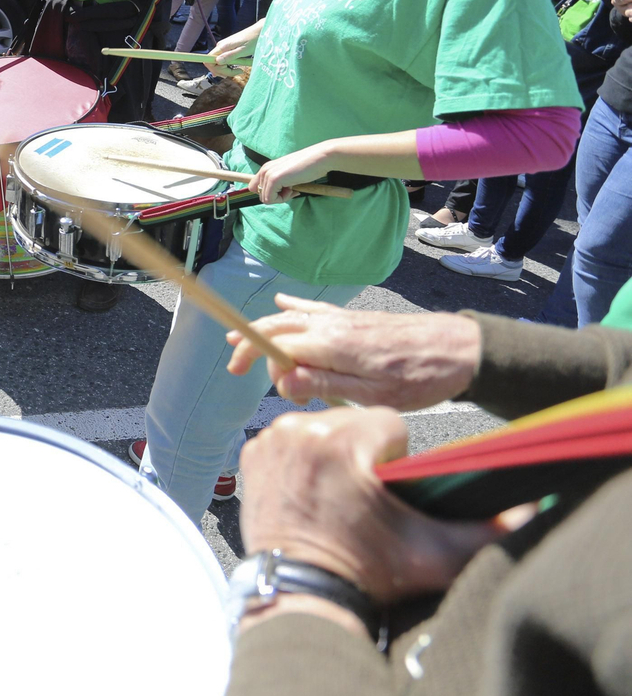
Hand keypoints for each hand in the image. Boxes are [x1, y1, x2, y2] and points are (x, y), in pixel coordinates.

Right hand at [226, 294, 480, 408]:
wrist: (461, 351)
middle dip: (250, 343)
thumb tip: (282, 379)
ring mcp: (343, 319)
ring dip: (265, 328)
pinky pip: (314, 309)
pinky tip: (281, 301)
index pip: (276, 345)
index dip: (256, 359)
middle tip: (235, 366)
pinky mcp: (355, 319)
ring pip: (291, 318)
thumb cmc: (421, 379)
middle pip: (277, 327)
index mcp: (331, 345)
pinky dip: (293, 306)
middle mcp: (332, 326)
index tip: (247, 376)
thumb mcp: (373, 394)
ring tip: (241, 338)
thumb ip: (324, 384)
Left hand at [241, 406, 522, 602]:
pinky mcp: (251, 454)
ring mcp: (270, 440)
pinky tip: (309, 492)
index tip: (388, 488)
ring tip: (337, 495)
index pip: (389, 423)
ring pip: (319, 427)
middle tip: (363, 496)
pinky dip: (300, 459)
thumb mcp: (434, 553)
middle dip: (364, 451)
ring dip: (332, 452)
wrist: (303, 593)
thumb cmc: (368, 571)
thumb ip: (487, 530)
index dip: (396, 456)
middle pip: (352, 421)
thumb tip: (531, 513)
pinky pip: (287, 440)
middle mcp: (301, 429)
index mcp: (344, 440)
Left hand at [248, 141, 331, 203]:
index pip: (255, 188)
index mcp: (266, 168)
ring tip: (294, 187)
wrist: (320, 158)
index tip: (284, 189)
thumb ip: (277, 183)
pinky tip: (294, 189)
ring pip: (265, 199)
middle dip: (277, 197)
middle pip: (261, 195)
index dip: (270, 193)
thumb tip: (270, 196)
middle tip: (292, 189)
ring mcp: (268, 174)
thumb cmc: (308, 167)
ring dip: (281, 198)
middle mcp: (264, 170)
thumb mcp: (288, 175)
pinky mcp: (274, 179)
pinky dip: (283, 199)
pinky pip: (270, 199)